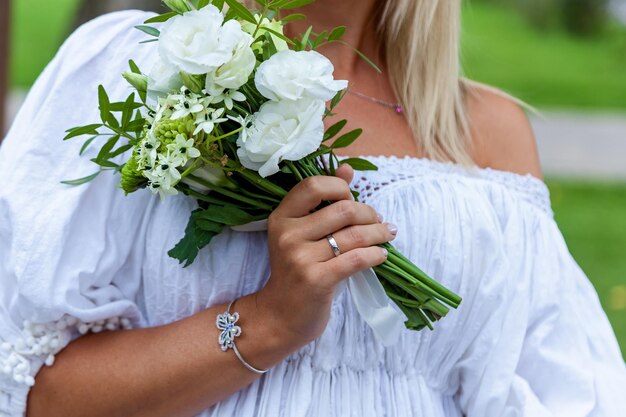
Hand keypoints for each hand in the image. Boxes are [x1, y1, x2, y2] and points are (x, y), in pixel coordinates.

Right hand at [257, 164, 396, 348]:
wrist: (280, 315)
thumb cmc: (296, 271)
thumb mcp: (301, 233)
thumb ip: (323, 201)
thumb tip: (348, 168)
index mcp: (281, 217)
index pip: (314, 185)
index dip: (340, 187)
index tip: (353, 200)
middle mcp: (287, 234)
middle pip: (342, 209)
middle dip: (369, 213)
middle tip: (380, 222)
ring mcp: (300, 258)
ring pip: (354, 235)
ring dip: (379, 233)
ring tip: (388, 235)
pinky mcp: (316, 280)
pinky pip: (357, 259)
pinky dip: (376, 255)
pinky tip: (382, 255)